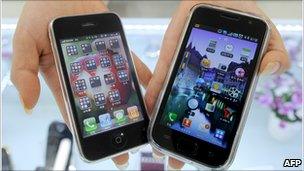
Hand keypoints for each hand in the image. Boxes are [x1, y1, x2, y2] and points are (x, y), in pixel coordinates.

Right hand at [10, 1, 151, 168]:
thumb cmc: (41, 12)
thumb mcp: (25, 42)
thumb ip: (24, 72)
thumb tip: (28, 105)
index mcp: (61, 78)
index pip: (75, 110)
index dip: (86, 131)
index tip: (98, 148)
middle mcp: (84, 75)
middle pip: (100, 106)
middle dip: (112, 127)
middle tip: (126, 149)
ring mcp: (101, 63)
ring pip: (117, 89)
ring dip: (129, 108)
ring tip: (142, 127)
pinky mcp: (115, 49)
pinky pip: (130, 65)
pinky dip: (141, 78)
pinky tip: (150, 93)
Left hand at [145, 1, 289, 168]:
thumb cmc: (241, 16)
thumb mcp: (266, 36)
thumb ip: (273, 53)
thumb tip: (267, 70)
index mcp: (223, 81)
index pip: (215, 112)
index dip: (208, 132)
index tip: (201, 150)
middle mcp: (202, 79)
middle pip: (189, 111)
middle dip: (181, 134)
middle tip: (173, 158)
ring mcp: (184, 69)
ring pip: (172, 98)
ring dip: (164, 120)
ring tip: (157, 140)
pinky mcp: (170, 55)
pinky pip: (160, 76)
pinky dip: (155, 92)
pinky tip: (150, 108)